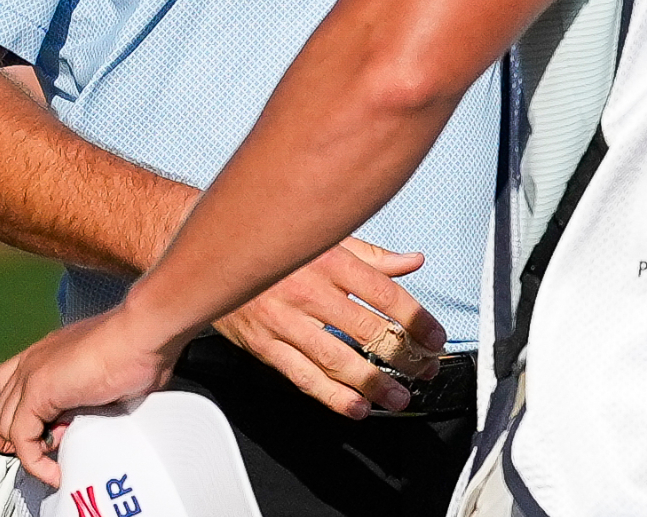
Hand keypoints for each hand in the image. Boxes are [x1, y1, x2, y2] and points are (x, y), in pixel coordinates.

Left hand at [0, 307, 184, 489]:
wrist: (142, 333)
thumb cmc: (140, 349)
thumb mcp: (108, 380)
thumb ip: (90, 399)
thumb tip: (92, 423)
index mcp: (48, 354)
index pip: (14, 391)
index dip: (30, 419)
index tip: (59, 436)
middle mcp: (33, 360)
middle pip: (3, 409)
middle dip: (27, 434)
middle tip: (61, 444)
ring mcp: (31, 374)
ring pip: (5, 425)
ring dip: (30, 447)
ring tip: (62, 455)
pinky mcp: (37, 392)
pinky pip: (21, 438)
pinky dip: (36, 462)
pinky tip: (56, 472)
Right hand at [210, 237, 445, 418]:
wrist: (212, 255)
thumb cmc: (275, 245)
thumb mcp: (326, 239)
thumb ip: (372, 256)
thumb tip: (413, 261)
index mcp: (330, 259)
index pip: (385, 294)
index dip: (415, 319)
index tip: (434, 337)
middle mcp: (309, 290)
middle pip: (366, 329)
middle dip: (403, 356)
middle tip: (425, 370)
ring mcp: (284, 320)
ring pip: (337, 358)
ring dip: (373, 382)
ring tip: (398, 397)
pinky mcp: (264, 344)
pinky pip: (302, 375)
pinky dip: (331, 395)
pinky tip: (356, 407)